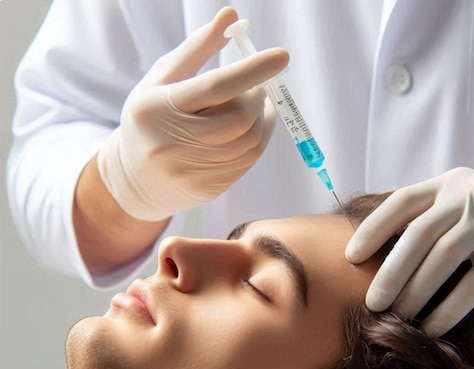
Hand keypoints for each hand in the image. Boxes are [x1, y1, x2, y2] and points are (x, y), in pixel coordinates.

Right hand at [97, 7, 288, 220]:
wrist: (135, 179)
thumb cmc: (151, 118)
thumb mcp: (163, 79)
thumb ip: (196, 48)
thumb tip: (232, 16)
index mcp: (157, 108)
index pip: (215, 88)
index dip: (252, 71)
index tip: (281, 56)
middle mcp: (173, 144)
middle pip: (239, 119)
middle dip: (257, 97)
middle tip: (257, 87)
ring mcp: (192, 171)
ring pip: (249, 142)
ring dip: (263, 119)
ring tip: (255, 106)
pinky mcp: (209, 188)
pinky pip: (248, 161)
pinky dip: (258, 140)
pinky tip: (250, 128)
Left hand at [345, 167, 473, 336]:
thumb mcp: (450, 221)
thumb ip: (415, 224)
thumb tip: (357, 249)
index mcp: (448, 185)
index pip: (402, 202)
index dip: (372, 229)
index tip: (349, 258)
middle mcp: (471, 195)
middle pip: (420, 233)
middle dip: (391, 271)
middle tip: (372, 303)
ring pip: (444, 257)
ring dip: (415, 292)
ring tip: (397, 317)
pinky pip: (471, 286)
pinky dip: (447, 311)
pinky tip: (429, 329)